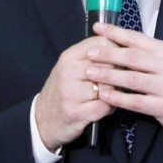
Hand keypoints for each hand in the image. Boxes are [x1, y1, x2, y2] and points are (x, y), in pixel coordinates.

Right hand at [34, 36, 117, 150]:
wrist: (42, 119)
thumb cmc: (62, 90)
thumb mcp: (71, 66)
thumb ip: (92, 56)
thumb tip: (121, 47)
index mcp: (69, 57)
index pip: (102, 43)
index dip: (116, 51)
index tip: (119, 59)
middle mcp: (68, 72)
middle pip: (109, 65)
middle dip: (118, 74)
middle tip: (116, 80)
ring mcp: (70, 93)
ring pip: (109, 87)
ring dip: (114, 93)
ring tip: (109, 95)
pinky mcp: (75, 113)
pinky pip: (105, 106)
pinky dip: (109, 108)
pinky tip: (104, 107)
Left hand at [85, 23, 162, 141]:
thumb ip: (148, 53)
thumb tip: (119, 40)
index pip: (138, 38)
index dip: (116, 32)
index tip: (98, 28)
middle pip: (133, 57)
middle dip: (108, 53)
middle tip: (89, 52)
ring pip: (133, 79)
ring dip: (109, 75)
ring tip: (91, 72)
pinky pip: (137, 101)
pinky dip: (119, 98)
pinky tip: (105, 95)